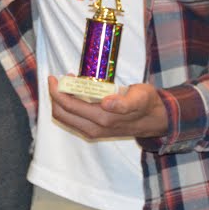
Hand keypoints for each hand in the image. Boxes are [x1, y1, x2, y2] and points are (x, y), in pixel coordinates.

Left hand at [47, 75, 168, 139]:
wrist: (154, 120)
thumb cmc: (146, 104)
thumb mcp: (140, 98)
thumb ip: (124, 103)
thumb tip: (106, 103)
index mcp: (103, 118)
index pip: (69, 106)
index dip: (56, 92)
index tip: (54, 78)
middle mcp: (95, 128)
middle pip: (62, 114)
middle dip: (55, 96)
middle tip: (59, 79)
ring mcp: (93, 132)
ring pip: (65, 118)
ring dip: (60, 102)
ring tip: (67, 84)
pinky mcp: (94, 132)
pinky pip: (72, 120)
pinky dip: (67, 107)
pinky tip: (75, 94)